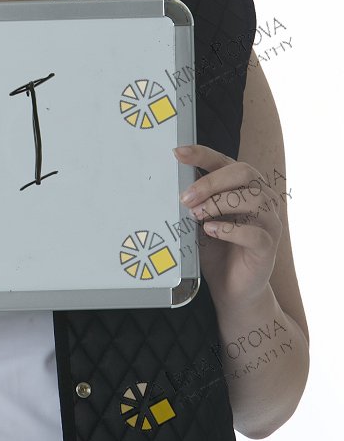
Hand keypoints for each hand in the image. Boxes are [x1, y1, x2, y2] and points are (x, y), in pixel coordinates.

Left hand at [174, 143, 281, 314]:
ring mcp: (269, 221)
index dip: (202, 154)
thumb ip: (193, 199)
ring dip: (218, 203)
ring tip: (196, 215)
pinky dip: (230, 229)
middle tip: (185, 198)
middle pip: (243, 172)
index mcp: (243, 186)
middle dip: (210, 182)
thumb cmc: (215, 248)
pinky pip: (255, 233)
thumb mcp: (198, 218)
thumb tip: (170, 179)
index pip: (225, 160)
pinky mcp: (268, 246)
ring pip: (252, 198)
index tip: (178, 153)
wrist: (231, 287)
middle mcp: (261, 198)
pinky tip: (211, 231)